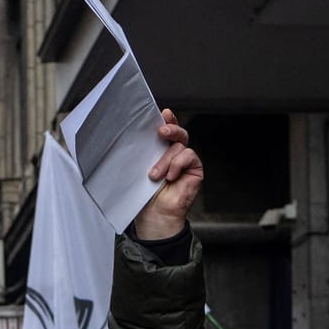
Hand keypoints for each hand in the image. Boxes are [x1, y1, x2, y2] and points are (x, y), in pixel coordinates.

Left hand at [133, 109, 203, 240]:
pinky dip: (178, 164)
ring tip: (155, 175)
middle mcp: (174, 154)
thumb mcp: (140, 168)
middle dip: (170, 129)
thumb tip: (134, 137)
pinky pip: (189, 156)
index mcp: (160, 151)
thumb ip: (143, 152)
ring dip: (166, 160)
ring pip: (180, 146)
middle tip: (161, 132)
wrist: (154, 214)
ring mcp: (185, 161)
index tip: (163, 114)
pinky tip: (171, 176)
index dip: (167, 120)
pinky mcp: (195, 169)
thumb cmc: (145, 195)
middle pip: (177, 133)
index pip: (166, 131)